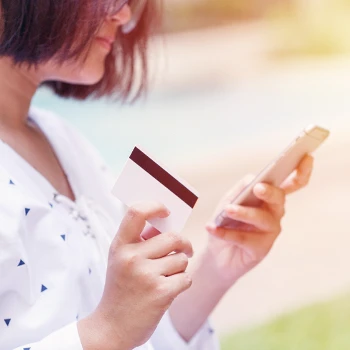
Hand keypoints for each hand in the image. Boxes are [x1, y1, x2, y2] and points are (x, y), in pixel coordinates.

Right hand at [78, 202, 192, 349]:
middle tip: (185, 249)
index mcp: (120, 246)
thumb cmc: (122, 288)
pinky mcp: (161, 293)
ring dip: (180, 267)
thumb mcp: (122, 260)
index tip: (166, 210)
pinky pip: (186, 277)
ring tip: (166, 277)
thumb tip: (168, 222)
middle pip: (173, 237)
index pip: (136, 213)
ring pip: (182, 258)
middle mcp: (131, 257)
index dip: (155, 206)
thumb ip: (141, 241)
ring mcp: (146, 275)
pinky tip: (169, 290)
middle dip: (183, 244)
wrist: (112, 327)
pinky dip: (182, 283)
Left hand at [205, 155, 313, 286]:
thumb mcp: (228, 201)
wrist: (216, 253)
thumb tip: (252, 180)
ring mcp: (270, 232)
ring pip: (263, 219)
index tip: (306, 157)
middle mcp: (274, 213)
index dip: (301, 172)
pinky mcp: (261, 249)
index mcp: (269, 198)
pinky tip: (213, 228)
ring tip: (227, 209)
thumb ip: (240, 190)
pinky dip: (226, 232)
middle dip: (270, 192)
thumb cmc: (225, 222)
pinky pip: (245, 238)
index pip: (290, 184)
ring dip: (244, 213)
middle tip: (258, 188)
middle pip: (279, 199)